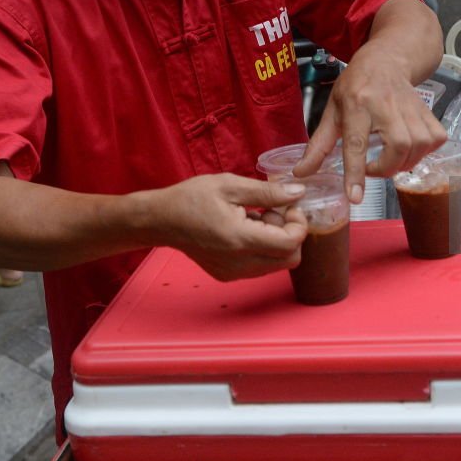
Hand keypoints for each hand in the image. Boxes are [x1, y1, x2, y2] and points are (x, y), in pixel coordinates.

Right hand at [146, 174, 307, 280]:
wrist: (161, 220)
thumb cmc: (192, 198)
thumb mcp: (231, 185)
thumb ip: (268, 192)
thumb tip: (298, 193)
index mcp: (240, 239)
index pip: (291, 244)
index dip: (299, 224)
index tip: (288, 206)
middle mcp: (239, 263)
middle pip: (290, 259)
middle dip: (291, 234)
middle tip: (273, 212)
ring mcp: (233, 273)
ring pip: (277, 264)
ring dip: (277, 241)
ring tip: (256, 218)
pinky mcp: (228, 275)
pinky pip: (261, 266)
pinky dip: (263, 248)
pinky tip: (246, 229)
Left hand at [296, 47, 445, 203]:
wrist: (386, 58)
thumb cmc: (356, 84)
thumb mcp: (332, 110)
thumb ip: (318, 145)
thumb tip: (301, 172)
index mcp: (356, 104)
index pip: (356, 143)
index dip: (355, 172)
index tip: (355, 196)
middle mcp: (385, 105)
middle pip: (397, 147)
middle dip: (386, 168)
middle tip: (374, 168)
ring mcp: (409, 107)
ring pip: (418, 145)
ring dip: (405, 162)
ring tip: (390, 159)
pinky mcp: (426, 110)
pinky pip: (435, 139)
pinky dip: (424, 151)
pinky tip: (411, 149)